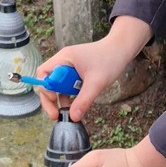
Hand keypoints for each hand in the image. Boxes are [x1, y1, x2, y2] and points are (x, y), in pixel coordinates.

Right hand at [35, 16, 151, 120]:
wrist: (121, 49)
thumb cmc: (110, 59)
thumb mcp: (96, 83)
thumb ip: (84, 100)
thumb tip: (73, 117)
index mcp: (64, 58)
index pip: (44, 74)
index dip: (46, 89)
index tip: (54, 102)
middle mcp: (63, 61)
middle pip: (48, 81)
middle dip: (50, 98)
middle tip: (56, 114)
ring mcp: (69, 66)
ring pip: (57, 85)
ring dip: (60, 98)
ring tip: (67, 113)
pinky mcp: (76, 72)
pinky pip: (67, 85)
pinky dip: (69, 95)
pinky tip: (75, 105)